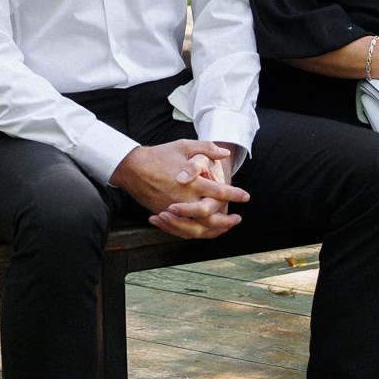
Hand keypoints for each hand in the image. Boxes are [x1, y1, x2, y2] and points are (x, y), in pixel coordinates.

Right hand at [113, 140, 248, 235]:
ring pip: (198, 227)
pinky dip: (196, 233)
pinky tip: (205, 230)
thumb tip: (225, 152)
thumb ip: (206, 148)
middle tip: (237, 218)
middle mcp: (184, 199)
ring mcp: (174, 210)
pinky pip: (182, 230)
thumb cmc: (160, 155)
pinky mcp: (165, 215)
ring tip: (224, 228)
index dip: (234, 195)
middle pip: (211, 216)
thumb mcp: (184, 145)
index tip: (246, 196)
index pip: (219, 191)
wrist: (133, 168)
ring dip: (214, 230)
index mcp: (192, 182)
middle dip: (227, 220)